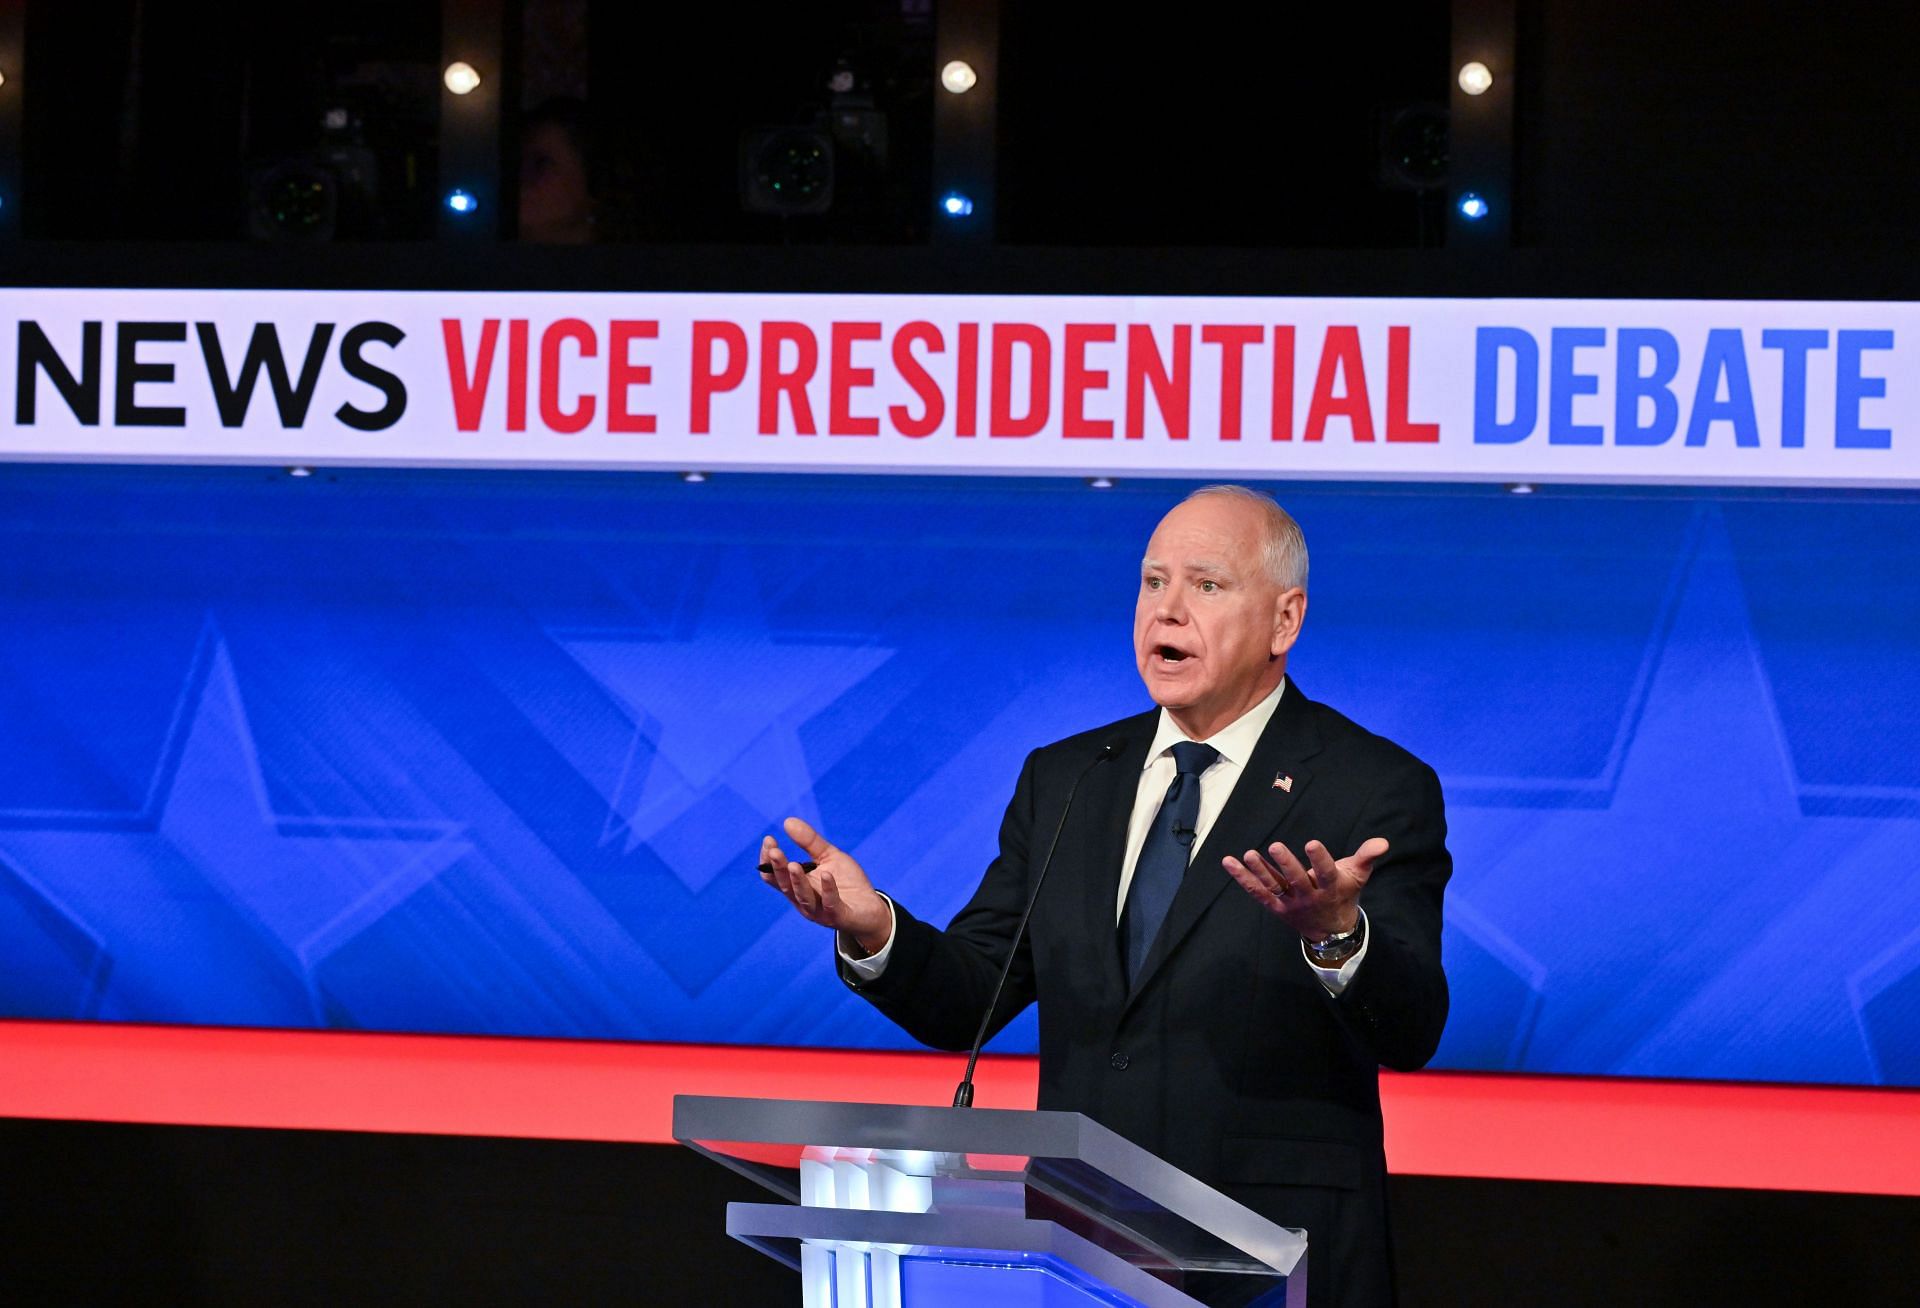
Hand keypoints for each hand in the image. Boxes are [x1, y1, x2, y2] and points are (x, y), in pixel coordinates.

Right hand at [759, 817, 892, 951]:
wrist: (872, 909)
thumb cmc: (847, 882)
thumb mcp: (829, 856)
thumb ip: (809, 841)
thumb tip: (787, 821)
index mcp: (797, 886)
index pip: (774, 876)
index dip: (768, 861)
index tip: (769, 840)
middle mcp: (803, 900)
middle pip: (785, 886)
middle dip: (778, 868)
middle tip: (774, 851)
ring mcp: (820, 911)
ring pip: (803, 897)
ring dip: (797, 881)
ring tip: (793, 864)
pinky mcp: (839, 916)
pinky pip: (831, 904)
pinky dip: (828, 890)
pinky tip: (827, 874)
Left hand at [1223, 836, 1388, 942]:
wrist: (1330, 929)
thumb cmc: (1343, 892)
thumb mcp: (1357, 875)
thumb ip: (1367, 856)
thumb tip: (1383, 842)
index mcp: (1331, 888)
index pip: (1326, 873)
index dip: (1320, 860)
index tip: (1313, 844)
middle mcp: (1309, 896)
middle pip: (1296, 880)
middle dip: (1286, 864)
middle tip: (1276, 846)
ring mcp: (1290, 903)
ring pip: (1274, 886)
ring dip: (1259, 871)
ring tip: (1248, 855)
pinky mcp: (1275, 906)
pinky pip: (1257, 892)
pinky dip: (1242, 878)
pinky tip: (1229, 862)